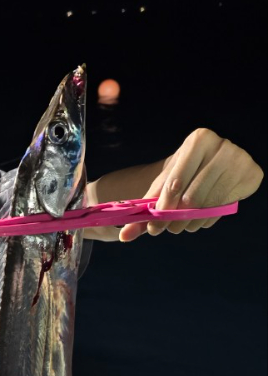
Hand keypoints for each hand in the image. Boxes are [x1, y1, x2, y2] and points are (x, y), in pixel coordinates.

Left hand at [120, 129, 263, 241]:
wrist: (209, 164)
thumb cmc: (182, 173)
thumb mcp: (163, 182)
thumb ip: (145, 207)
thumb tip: (124, 235)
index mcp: (198, 140)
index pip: (175, 181)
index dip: (163, 207)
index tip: (153, 226)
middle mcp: (222, 145)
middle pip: (192, 197)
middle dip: (175, 219)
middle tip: (167, 229)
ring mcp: (240, 160)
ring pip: (208, 206)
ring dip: (190, 222)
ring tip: (182, 225)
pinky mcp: (251, 175)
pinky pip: (224, 208)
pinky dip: (208, 219)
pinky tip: (200, 218)